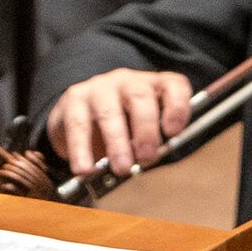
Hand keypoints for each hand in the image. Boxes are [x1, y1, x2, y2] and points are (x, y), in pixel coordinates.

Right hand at [44, 68, 195, 179]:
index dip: (177, 107)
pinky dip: (81, 149)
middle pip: (140, 97)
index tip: (173, 132)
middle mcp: (127, 82)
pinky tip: (85, 168)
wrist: (77, 117)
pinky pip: (78, 124)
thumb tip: (153, 164)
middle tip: (146, 158)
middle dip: (145, 130)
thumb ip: (152, 144)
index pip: (173, 85)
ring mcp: (99, 88)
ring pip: (109, 110)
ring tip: (121, 167)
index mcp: (152, 87)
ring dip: (117, 142)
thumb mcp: (141, 132)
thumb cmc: (119, 128)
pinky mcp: (74, 98)